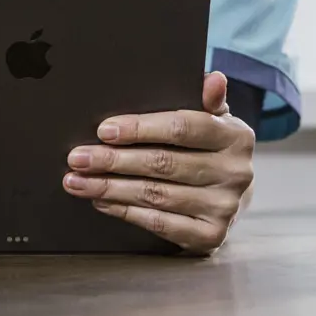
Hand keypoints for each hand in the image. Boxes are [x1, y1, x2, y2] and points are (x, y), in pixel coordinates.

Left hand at [61, 71, 255, 254]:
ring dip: (111, 188)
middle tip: (78, 158)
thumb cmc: (211, 150)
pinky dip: (126, 211)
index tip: (104, 130)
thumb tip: (212, 79)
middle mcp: (236, 172)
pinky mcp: (211, 236)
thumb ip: (207, 100)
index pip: (183, 128)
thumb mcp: (214, 120)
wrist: (231, 197)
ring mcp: (224, 207)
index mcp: (236, 136)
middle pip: (164, 163)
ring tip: (79, 181)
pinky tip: (102, 202)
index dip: (141, 128)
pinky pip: (160, 224)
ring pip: (156, 195)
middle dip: (114, 160)